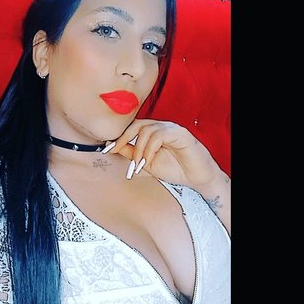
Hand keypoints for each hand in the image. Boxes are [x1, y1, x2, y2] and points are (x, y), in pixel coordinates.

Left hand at [105, 119, 222, 187]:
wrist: (197, 178)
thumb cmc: (174, 169)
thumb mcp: (146, 163)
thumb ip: (132, 154)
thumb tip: (113, 147)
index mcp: (153, 132)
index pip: (132, 128)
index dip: (118, 137)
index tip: (106, 149)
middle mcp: (162, 127)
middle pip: (137, 124)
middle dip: (123, 138)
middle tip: (114, 151)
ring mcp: (171, 129)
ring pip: (147, 130)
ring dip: (138, 149)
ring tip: (137, 165)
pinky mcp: (180, 134)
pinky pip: (159, 136)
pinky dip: (149, 149)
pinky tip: (148, 162)